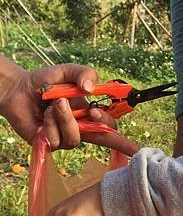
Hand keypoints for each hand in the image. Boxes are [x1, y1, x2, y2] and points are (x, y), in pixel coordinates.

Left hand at [0, 58, 137, 154]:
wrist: (19, 89)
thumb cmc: (45, 80)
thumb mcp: (68, 70)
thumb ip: (84, 73)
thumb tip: (92, 89)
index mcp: (89, 113)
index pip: (110, 127)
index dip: (122, 139)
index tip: (131, 143)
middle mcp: (80, 127)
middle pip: (101, 137)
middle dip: (100, 124)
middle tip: (92, 110)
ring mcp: (64, 137)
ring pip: (76, 138)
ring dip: (66, 118)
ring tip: (55, 104)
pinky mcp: (48, 144)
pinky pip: (56, 140)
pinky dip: (50, 125)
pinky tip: (44, 116)